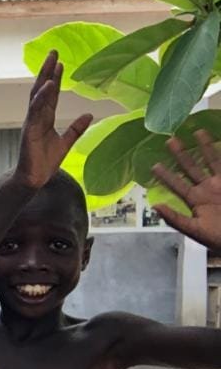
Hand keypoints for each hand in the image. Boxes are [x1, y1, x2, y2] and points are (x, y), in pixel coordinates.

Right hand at [13, 50, 92, 188]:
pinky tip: (48, 85)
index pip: (51, 95)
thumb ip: (75, 128)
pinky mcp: (30, 130)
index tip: (60, 62)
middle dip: (47, 71)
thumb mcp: (66, 143)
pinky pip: (36, 111)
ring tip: (51, 62)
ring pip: (38, 96)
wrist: (33, 179)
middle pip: (42, 89)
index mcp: (44, 119)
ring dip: (44, 78)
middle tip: (54, 52)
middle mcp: (37, 117)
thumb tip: (88, 114)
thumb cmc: (44, 163)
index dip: (55, 78)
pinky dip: (41, 97)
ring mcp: (32, 123)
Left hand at [151, 130, 220, 251]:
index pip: (177, 185)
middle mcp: (206, 189)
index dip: (166, 175)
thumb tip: (155, 206)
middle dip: (181, 154)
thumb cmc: (219, 237)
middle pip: (191, 167)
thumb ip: (175, 218)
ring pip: (211, 160)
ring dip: (205, 147)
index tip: (154, 165)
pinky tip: (219, 140)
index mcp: (195, 200)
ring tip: (197, 131)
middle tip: (169, 139)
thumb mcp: (195, 230)